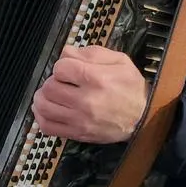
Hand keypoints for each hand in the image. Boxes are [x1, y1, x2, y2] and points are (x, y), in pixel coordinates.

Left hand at [32, 46, 150, 143]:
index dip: (62, 66)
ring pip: (44, 107)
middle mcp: (86, 100)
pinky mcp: (78, 133)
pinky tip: (48, 110)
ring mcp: (80, 120)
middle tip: (61, 82)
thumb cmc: (131, 87)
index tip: (69, 69)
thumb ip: (91, 53)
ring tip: (51, 94)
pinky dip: (41, 117)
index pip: (60, 68)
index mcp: (96, 79)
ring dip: (43, 98)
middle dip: (52, 81)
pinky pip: (48, 127)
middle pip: (49, 87)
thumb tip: (65, 52)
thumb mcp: (120, 60)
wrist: (143, 118)